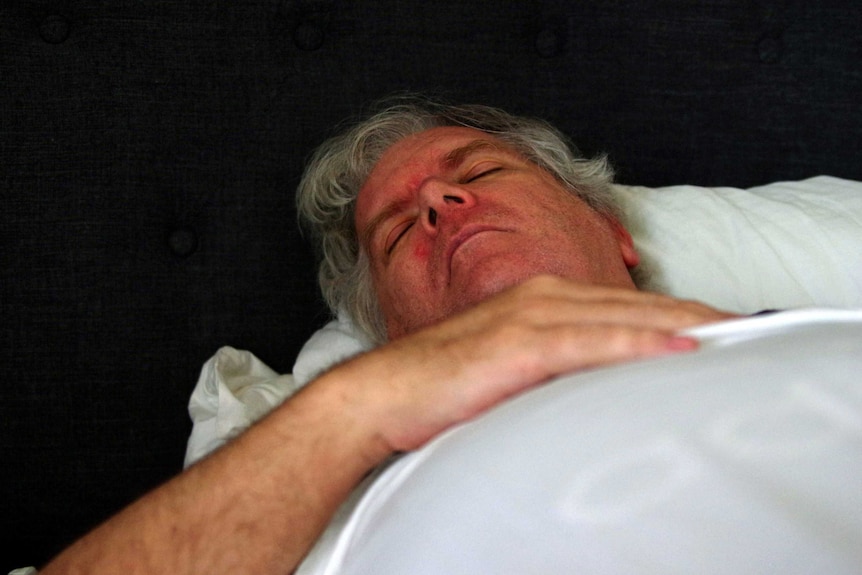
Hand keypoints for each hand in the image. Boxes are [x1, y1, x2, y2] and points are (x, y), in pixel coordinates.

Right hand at [315, 275, 735, 455]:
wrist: (383, 394)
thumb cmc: (441, 385)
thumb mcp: (508, 369)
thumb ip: (551, 365)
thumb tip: (592, 382)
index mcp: (538, 300)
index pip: (622, 303)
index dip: (673, 310)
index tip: (716, 325)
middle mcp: (540, 297)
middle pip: (634, 301)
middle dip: (694, 311)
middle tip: (745, 326)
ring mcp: (530, 316)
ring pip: (623, 314)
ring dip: (683, 321)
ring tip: (733, 332)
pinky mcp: (519, 344)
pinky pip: (594, 341)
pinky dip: (642, 341)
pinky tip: (680, 345)